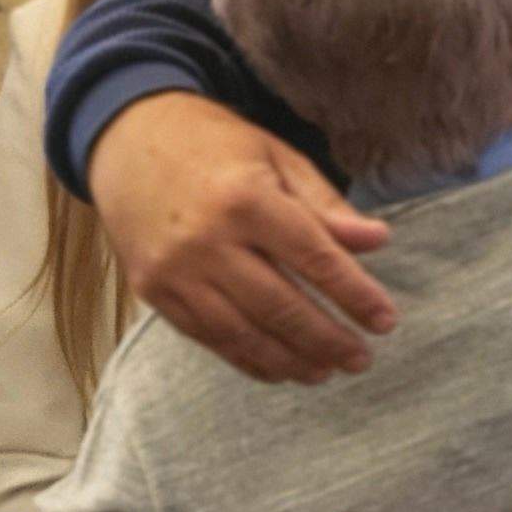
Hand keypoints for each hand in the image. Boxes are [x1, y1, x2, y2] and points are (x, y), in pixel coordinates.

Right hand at [90, 95, 396, 382]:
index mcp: (246, 199)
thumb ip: (325, 205)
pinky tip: (279, 368)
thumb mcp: (276, 157)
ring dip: (290, 360)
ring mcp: (175, 271)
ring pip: (243, 333)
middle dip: (328, 339)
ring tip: (326, 371)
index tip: (386, 321)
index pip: (315, 258)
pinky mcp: (152, 291)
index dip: (355, 295)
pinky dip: (247, 359)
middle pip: (281, 306)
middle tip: (361, 359)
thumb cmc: (214, 145)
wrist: (126, 140)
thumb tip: (377, 241)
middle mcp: (208, 240)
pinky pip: (207, 337)